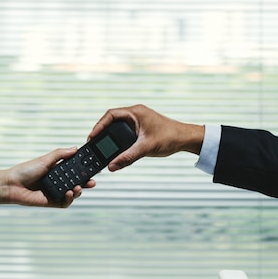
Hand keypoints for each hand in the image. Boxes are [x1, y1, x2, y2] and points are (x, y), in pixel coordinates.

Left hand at [5, 147, 95, 207]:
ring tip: (78, 188)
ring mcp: (55, 192)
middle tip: (92, 181)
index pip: (74, 170)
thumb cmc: (25, 170)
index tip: (92, 168)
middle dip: (86, 182)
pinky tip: (69, 193)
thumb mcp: (45, 159)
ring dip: (78, 191)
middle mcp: (58, 181)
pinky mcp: (51, 202)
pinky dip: (69, 199)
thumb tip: (75, 148)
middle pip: (76, 182)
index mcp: (57, 170)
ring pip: (72, 193)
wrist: (11, 184)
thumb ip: (61, 154)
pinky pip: (64, 203)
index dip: (84, 170)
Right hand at [88, 104, 204, 170]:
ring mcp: (138, 121)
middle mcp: (135, 114)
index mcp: (136, 112)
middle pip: (111, 120)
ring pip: (117, 127)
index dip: (98, 125)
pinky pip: (124, 133)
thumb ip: (128, 157)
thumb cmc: (170, 137)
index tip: (92, 137)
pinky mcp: (140, 128)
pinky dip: (117, 140)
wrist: (186, 139)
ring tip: (101, 147)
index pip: (110, 115)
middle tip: (93, 144)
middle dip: (101, 132)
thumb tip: (112, 166)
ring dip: (109, 136)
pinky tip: (114, 149)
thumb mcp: (146, 148)